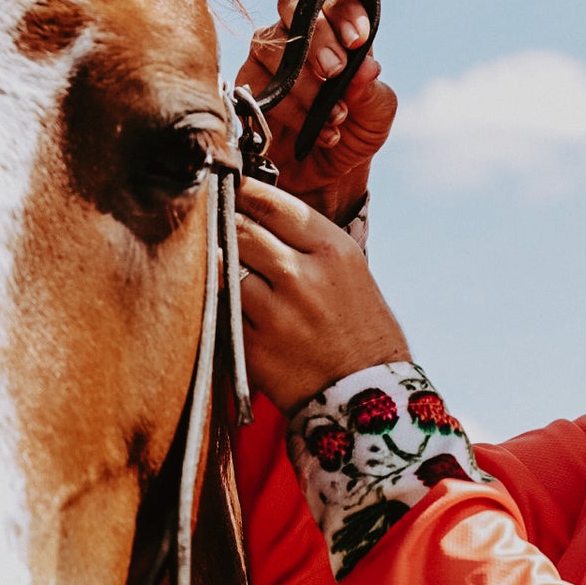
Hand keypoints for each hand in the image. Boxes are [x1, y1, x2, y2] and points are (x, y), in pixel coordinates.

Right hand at [234, 0, 396, 222]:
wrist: (325, 178)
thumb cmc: (353, 136)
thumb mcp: (376, 118)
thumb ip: (374, 92)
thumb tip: (367, 67)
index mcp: (335, 28)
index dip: (343, 8)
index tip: (358, 39)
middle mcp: (298, 33)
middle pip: (293, 3)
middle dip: (318, 36)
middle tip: (336, 72)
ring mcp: (268, 58)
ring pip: (273, 46)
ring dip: (305, 84)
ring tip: (334, 118)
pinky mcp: (247, 88)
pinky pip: (257, 86)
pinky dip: (288, 111)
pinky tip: (311, 132)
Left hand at [236, 179, 408, 413]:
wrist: (369, 397)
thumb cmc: (360, 330)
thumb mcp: (349, 271)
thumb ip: (307, 241)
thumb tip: (257, 210)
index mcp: (332, 251)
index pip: (272, 203)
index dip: (244, 192)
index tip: (230, 187)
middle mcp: (302, 277)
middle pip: (241, 228)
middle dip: (225, 222)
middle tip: (216, 222)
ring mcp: (274, 314)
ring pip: (224, 267)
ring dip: (218, 262)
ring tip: (220, 264)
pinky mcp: (253, 347)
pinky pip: (222, 310)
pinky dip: (220, 302)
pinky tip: (226, 303)